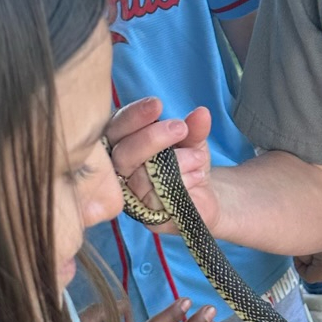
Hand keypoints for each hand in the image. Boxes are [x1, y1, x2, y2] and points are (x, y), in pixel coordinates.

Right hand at [106, 97, 219, 233]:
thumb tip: (201, 113)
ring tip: (199, 157)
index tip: (157, 104)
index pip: (116, 129)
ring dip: (175, 161)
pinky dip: (182, 182)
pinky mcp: (149, 216)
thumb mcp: (193, 141)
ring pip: (142, 177)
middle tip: (181, 128)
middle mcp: (121, 172)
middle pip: (122, 155)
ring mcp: (133, 196)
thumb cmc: (189, 163)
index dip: (133, 116)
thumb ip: (194, 128)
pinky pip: (158, 198)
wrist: (205, 196)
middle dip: (151, 138)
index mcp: (123, 146)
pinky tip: (198, 176)